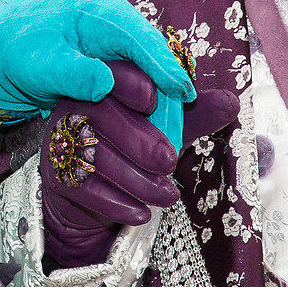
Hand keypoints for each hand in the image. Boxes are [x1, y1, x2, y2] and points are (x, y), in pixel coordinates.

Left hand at [0, 0, 194, 126]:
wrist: (3, 48)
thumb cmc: (18, 48)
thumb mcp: (40, 62)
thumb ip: (72, 72)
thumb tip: (105, 83)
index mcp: (104, 17)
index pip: (142, 40)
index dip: (164, 66)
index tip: (181, 91)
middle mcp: (120, 31)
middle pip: (155, 64)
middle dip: (168, 97)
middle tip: (175, 134)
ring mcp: (121, 52)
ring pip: (151, 81)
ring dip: (159, 111)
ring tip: (168, 142)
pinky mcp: (117, 72)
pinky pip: (140, 92)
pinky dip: (145, 114)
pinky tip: (150, 137)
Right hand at [41, 64, 240, 268]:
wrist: (93, 198)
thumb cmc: (134, 150)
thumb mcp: (167, 130)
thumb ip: (194, 115)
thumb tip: (231, 101)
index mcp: (103, 85)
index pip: (111, 73)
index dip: (129, 82)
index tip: (153, 98)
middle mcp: (76, 107)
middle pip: (101, 114)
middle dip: (140, 140)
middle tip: (169, 162)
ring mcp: (61, 141)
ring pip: (96, 155)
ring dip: (136, 179)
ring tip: (166, 196)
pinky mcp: (56, 176)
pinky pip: (84, 187)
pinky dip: (117, 204)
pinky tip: (142, 213)